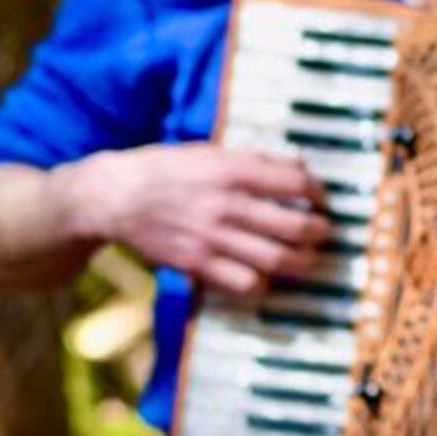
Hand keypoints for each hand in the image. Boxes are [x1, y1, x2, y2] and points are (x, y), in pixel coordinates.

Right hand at [57, 143, 329, 296]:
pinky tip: (266, 274)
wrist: (111, 196)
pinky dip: (262, 282)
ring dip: (302, 262)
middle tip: (324, 232)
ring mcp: (212, 238)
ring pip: (276, 260)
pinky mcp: (196, 264)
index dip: (318, 192)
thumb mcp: (211, 152)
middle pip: (294, 227)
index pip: (296, 182)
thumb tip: (299, 165)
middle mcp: (227, 205)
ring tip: (308, 258)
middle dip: (320, 233)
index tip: (321, 199)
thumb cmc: (165, 169)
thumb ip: (255, 160)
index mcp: (233, 170)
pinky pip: (244, 283)